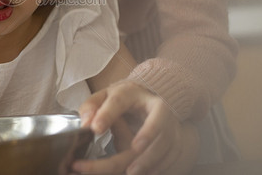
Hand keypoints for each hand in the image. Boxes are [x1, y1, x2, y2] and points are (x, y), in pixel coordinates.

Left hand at [73, 80, 198, 174]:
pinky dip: (158, 166)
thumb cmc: (122, 101)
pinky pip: (171, 154)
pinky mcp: (175, 137)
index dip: (107, 114)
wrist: (146, 99)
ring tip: (131, 172)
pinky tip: (143, 172)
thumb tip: (86, 123)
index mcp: (131, 93)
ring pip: (166, 142)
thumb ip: (91, 107)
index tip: (95, 129)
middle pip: (155, 123)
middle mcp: (154, 106)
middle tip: (125, 163)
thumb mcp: (103, 97)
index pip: (119, 101)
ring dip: (150, 159)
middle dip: (143, 142)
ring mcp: (169, 122)